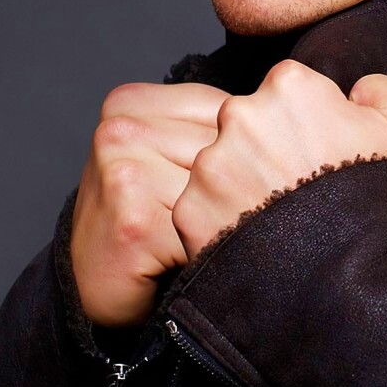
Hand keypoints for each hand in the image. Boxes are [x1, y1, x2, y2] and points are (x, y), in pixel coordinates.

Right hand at [70, 80, 229, 325]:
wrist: (94, 283)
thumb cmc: (144, 218)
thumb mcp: (171, 158)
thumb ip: (211, 129)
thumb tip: (291, 116)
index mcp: (131, 103)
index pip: (226, 108)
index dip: (248, 151)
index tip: (248, 180)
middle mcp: (121, 129)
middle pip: (228, 148)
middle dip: (248, 187)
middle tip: (247, 216)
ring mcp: (124, 172)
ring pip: (224, 189)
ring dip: (236, 222)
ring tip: (225, 237)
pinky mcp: (135, 221)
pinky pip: (208, 230)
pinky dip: (218, 252)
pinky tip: (206, 260)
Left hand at [172, 59, 386, 261]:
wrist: (360, 284)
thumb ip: (383, 90)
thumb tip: (356, 92)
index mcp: (289, 86)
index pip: (288, 93)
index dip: (309, 125)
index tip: (324, 157)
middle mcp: (239, 117)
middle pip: (248, 127)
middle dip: (270, 152)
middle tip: (302, 193)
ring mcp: (210, 167)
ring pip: (221, 168)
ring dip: (244, 188)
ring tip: (282, 224)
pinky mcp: (190, 214)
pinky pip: (202, 211)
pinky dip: (224, 225)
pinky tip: (261, 244)